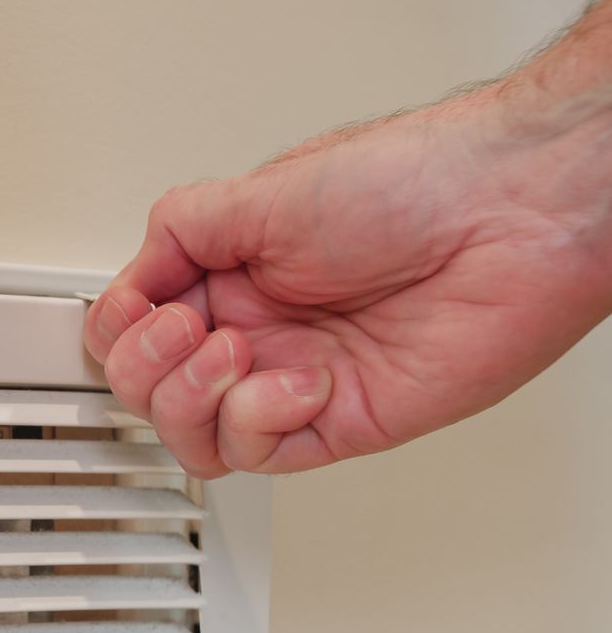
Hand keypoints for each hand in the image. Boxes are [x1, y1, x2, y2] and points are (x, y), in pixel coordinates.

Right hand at [84, 55, 611, 476]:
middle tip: (190, 329)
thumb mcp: (261, 189)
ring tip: (237, 352)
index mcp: (232, 273)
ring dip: (192, 398)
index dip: (121, 327)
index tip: (145, 304)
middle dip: (148, 366)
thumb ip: (180, 228)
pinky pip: (260, 453)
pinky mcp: (337, 422)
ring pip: (192, 436)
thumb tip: (133, 273)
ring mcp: (293, 379)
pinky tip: (301, 378)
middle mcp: (258, 329)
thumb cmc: (416, 180)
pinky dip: (261, 419)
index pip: (133, 328)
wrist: (511, 213)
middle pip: (147, 391)